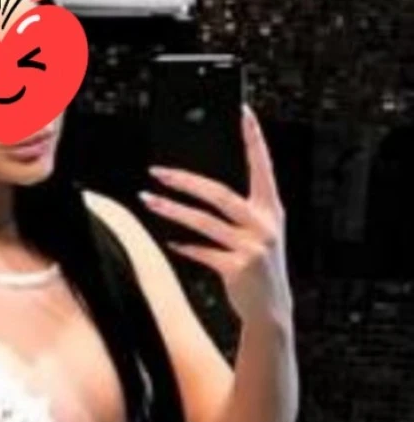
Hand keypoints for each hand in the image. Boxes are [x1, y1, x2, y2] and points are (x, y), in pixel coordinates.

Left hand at [140, 104, 292, 324]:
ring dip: (172, 210)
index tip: (244, 113)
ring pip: (204, 221)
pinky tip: (171, 242)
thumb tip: (204, 186)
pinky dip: (185, 246)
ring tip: (149, 200)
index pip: (262, 165)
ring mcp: (252, 246)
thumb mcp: (261, 232)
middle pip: (219, 193)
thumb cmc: (261, 265)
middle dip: (185, 180)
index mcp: (271, 209)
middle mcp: (264, 224)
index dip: (254, 138)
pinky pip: (203, 251)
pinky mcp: (238, 267)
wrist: (272, 308)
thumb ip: (242, 210)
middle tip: (158, 171)